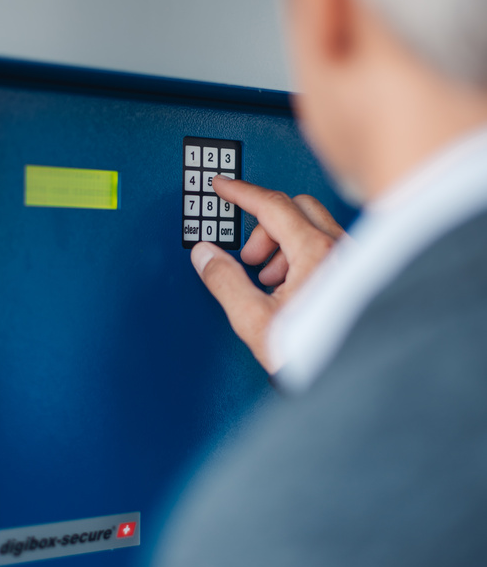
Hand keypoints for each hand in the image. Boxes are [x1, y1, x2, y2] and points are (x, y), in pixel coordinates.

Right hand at [191, 175, 344, 372]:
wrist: (349, 380)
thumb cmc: (315, 355)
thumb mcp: (255, 321)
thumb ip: (225, 282)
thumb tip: (206, 256)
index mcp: (316, 253)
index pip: (272, 206)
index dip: (241, 193)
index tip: (223, 186)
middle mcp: (341, 249)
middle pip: (295, 208)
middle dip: (264, 226)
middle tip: (248, 257)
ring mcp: (354, 260)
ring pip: (312, 226)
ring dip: (282, 243)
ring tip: (268, 280)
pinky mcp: (359, 275)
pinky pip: (326, 247)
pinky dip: (301, 256)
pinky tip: (290, 288)